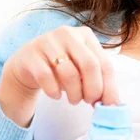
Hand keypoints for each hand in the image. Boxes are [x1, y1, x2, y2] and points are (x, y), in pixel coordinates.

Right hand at [1, 25, 119, 106]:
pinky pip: (46, 77)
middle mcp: (68, 34)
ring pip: (69, 73)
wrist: (26, 66)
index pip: (105, 63)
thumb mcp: (82, 71)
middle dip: (93, 89)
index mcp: (86, 35)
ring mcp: (47, 42)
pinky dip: (54, 91)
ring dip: (74, 94)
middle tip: (89, 101)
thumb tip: (113, 105)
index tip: (108, 106)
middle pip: (89, 65)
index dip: (109, 87)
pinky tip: (56, 95)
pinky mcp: (30, 54)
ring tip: (74, 100)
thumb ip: (99, 83)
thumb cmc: (60, 68)